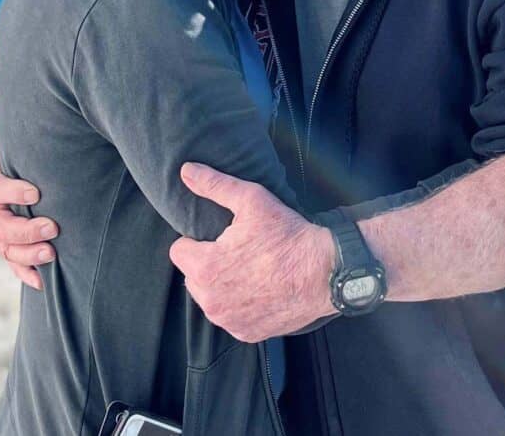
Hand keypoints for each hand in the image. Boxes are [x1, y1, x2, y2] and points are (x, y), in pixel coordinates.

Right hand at [0, 104, 58, 290]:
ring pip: (7, 251)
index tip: (36, 191)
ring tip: (52, 253)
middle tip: (53, 227)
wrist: (25, 191)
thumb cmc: (24, 166)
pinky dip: (27, 274)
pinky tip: (42, 280)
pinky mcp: (12, 253)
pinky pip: (14, 268)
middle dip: (25, 230)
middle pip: (0, 228)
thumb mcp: (15, 149)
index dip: (13, 192)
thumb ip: (3, 132)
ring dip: (28, 255)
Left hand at [169, 164, 334, 341]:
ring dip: (221, 285)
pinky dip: (239, 304)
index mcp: (205, 268)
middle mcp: (211, 301)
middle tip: (238, 250)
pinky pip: (230, 316)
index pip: (179, 251)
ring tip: (249, 268)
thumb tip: (186, 170)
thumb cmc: (287, 235)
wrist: (325, 271)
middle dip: (208, 263)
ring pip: (210, 298)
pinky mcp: (247, 333)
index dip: (198, 239)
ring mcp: (229, 321)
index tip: (221, 237)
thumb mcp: (251, 200)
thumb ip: (214, 185)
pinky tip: (259, 288)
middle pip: (192, 276)